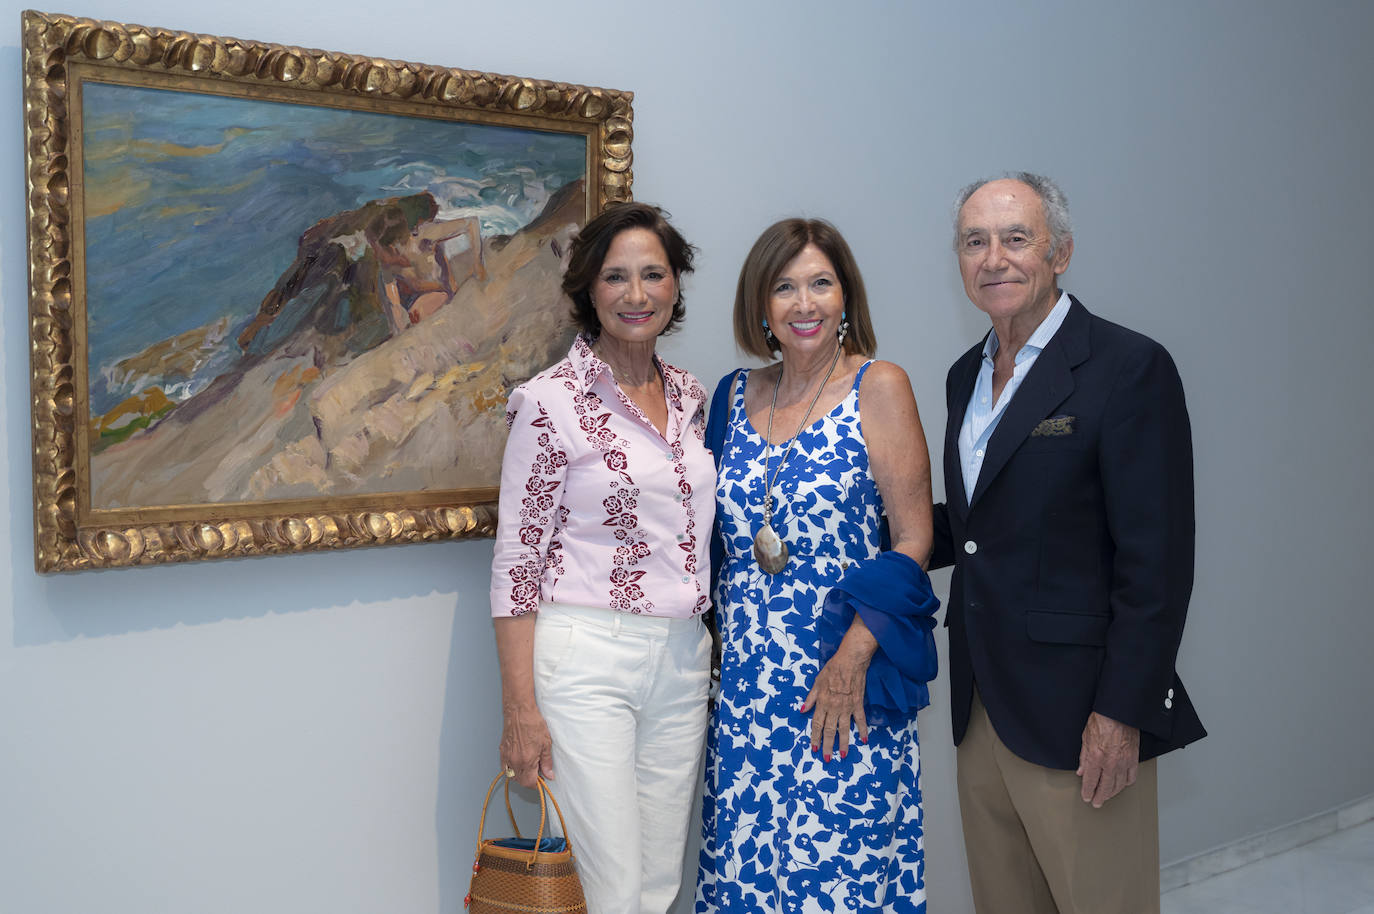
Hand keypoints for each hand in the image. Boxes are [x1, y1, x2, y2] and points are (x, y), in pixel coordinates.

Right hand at [499, 702, 554, 788]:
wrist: (519, 711)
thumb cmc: (533, 724)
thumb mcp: (546, 743)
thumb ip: (547, 762)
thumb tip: (549, 774)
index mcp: (527, 761)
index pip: (529, 783)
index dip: (537, 783)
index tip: (541, 779)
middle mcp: (515, 761)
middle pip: (520, 781)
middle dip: (529, 780)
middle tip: (537, 770)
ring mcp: (506, 757)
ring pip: (512, 775)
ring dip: (520, 775)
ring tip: (528, 765)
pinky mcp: (502, 751)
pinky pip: (505, 767)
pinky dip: (511, 768)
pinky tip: (518, 761)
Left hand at [801, 619, 876, 760]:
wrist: (851, 661)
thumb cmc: (832, 669)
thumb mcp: (817, 682)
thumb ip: (811, 698)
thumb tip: (802, 711)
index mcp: (823, 702)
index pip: (817, 724)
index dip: (815, 737)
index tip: (814, 748)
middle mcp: (834, 707)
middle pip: (830, 730)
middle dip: (828, 746)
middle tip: (827, 759)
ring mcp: (847, 707)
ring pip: (845, 729)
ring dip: (844, 743)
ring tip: (844, 755)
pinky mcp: (858, 704)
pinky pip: (861, 719)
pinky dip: (863, 730)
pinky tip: (864, 740)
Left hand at [1077, 712, 1139, 807]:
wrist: (1119, 712)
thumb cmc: (1102, 720)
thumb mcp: (1086, 738)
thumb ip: (1084, 758)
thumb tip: (1081, 771)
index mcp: (1096, 757)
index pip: (1091, 781)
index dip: (1088, 791)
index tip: (1086, 797)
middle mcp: (1111, 763)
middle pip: (1105, 787)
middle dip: (1100, 797)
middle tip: (1096, 803)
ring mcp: (1124, 762)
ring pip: (1119, 785)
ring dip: (1112, 793)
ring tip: (1107, 796)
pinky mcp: (1134, 759)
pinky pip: (1131, 777)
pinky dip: (1126, 783)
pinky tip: (1121, 785)